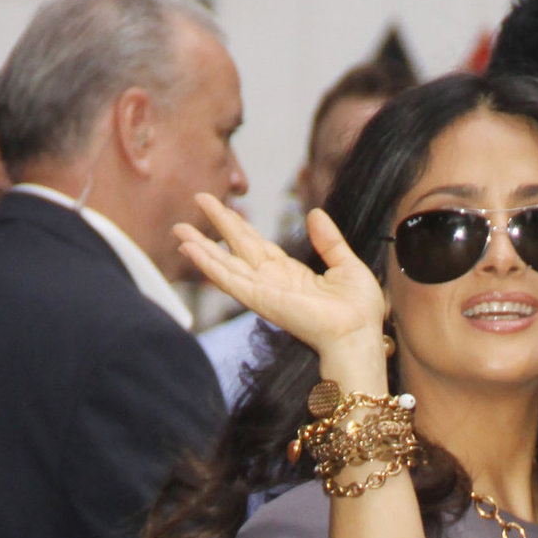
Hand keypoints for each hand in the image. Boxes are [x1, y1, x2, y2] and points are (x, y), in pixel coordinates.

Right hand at [173, 196, 386, 380]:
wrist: (358, 336)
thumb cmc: (359, 312)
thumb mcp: (346, 265)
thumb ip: (329, 241)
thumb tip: (315, 214)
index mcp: (290, 275)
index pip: (256, 245)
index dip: (237, 225)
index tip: (219, 205)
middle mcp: (272, 283)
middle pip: (236, 249)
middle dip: (214, 227)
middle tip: (195, 201)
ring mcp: (263, 293)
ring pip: (225, 265)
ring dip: (201, 248)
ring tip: (179, 230)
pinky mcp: (261, 301)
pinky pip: (229, 280)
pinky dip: (208, 265)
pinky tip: (191, 251)